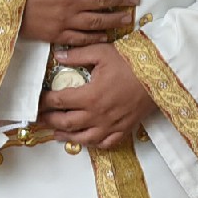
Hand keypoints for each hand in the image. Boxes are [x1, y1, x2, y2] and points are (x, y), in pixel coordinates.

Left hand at [37, 44, 155, 150]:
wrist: (159, 75)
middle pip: (66, 123)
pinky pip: (105, 144)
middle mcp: (97, 115)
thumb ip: (77, 55)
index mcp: (89, 95)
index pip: (58, 101)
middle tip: (40, 119)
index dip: (44, 102)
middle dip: (49, 121)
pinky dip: (93, 144)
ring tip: (56, 133)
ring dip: (66, 136)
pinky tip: (86, 140)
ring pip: (83, 138)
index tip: (37, 101)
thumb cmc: (131, 62)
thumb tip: (57, 56)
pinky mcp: (123, 129)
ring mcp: (110, 125)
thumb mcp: (102, 52)